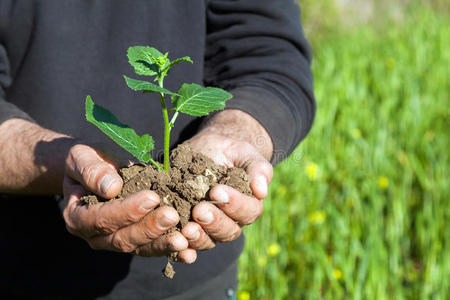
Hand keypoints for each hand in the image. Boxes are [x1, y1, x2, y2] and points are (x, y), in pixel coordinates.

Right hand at [62, 144, 195, 262]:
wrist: (98, 168)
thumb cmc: (90, 160)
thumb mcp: (83, 157)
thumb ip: (92, 171)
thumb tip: (111, 188)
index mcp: (77, 217)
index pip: (100, 219)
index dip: (126, 211)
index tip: (151, 197)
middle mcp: (95, 236)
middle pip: (122, 238)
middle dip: (149, 228)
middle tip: (172, 214)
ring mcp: (116, 242)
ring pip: (140, 248)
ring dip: (163, 243)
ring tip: (185, 236)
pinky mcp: (136, 242)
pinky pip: (153, 248)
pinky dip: (171, 249)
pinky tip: (189, 248)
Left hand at [181, 110, 272, 250]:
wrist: (205, 150)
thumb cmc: (229, 151)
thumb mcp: (244, 152)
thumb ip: (258, 168)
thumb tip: (262, 191)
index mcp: (248, 204)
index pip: (248, 211)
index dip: (234, 204)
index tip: (217, 191)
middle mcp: (231, 221)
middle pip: (228, 231)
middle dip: (214, 222)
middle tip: (199, 210)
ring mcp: (209, 228)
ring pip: (209, 241)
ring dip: (198, 237)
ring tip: (187, 229)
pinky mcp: (189, 228)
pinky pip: (187, 244)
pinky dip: (182, 248)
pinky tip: (176, 242)